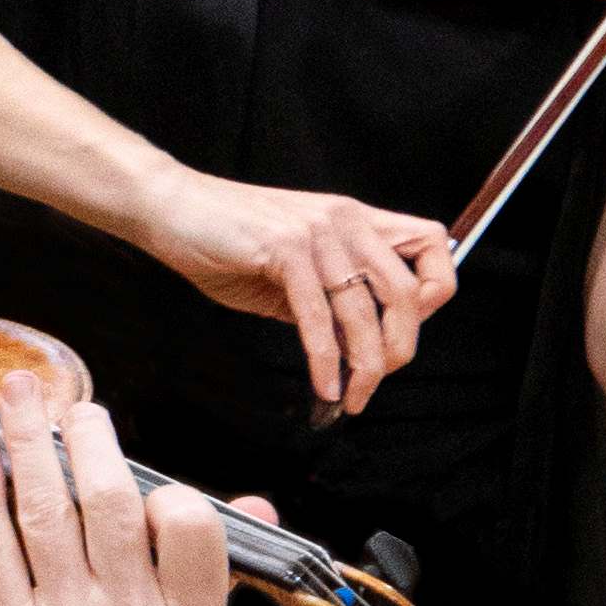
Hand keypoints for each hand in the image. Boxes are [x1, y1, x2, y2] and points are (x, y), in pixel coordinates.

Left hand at [0, 378, 233, 605]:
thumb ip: (215, 577)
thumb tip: (257, 505)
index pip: (193, 526)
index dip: (167, 487)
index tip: (145, 473)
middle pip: (113, 503)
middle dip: (89, 438)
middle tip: (75, 404)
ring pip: (48, 512)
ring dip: (28, 442)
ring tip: (20, 396)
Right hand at [138, 173, 456, 417]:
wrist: (170, 208)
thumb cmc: (225, 239)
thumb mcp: (292, 269)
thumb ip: (328, 299)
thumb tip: (357, 349)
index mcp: (354, 220)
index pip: (432, 244)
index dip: (434, 292)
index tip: (405, 329)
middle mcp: (346, 220)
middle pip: (407, 290)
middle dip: (400, 346)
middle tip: (377, 379)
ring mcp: (316, 232)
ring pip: (364, 309)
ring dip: (365, 365)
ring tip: (352, 397)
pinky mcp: (284, 249)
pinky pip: (317, 315)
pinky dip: (324, 359)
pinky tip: (323, 385)